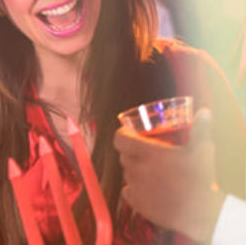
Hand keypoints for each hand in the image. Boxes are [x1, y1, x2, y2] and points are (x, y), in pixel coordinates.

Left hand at [113, 108, 224, 241]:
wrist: (199, 212)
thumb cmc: (200, 179)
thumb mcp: (203, 151)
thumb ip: (201, 129)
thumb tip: (205, 112)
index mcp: (149, 153)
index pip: (120, 139)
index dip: (122, 134)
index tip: (129, 133)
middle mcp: (137, 168)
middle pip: (124, 156)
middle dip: (132, 153)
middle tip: (147, 154)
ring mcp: (135, 186)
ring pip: (127, 173)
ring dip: (135, 170)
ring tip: (152, 172)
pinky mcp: (137, 203)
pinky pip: (127, 192)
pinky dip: (133, 190)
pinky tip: (148, 189)